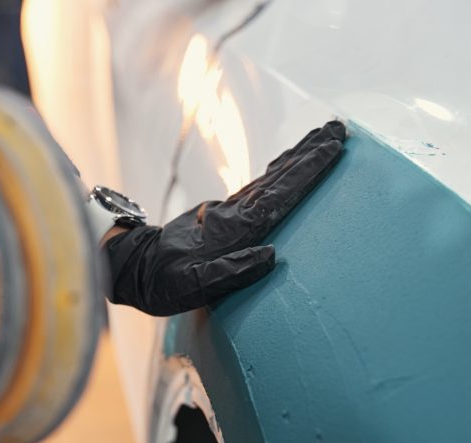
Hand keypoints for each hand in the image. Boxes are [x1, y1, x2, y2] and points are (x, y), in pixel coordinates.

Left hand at [103, 120, 345, 315]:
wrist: (133, 267)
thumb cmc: (163, 283)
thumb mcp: (192, 287)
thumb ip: (229, 272)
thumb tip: (270, 257)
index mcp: (232, 230)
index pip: (277, 196)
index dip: (306, 172)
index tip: (331, 147)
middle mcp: (233, 214)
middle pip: (278, 179)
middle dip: (308, 154)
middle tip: (337, 128)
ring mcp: (228, 211)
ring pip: (269, 180)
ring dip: (297, 160)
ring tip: (322, 139)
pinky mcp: (223, 215)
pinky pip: (259, 190)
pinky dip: (278, 175)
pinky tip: (287, 168)